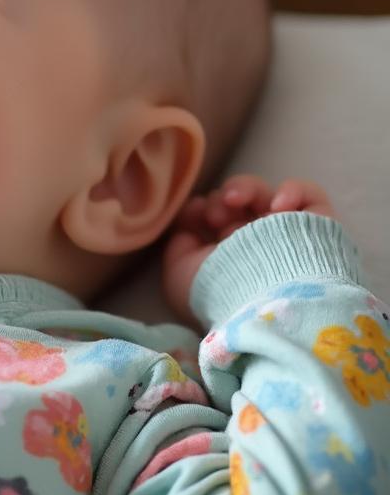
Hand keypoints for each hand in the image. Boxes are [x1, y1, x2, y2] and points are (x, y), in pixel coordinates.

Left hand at [163, 174, 335, 322]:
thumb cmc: (216, 294)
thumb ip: (178, 241)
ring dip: (246, 188)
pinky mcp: (317, 229)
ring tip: (235, 200)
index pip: (219, 216)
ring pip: (268, 194)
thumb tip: (193, 212)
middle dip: (222, 200)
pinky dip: (294, 191)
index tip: (198, 215)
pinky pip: (312, 197)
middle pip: (240, 203)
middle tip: (216, 216)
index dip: (206, 208)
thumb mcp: (179, 273)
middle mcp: (260, 244)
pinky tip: (278, 205)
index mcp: (230, 254)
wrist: (260, 306)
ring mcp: (288, 235)